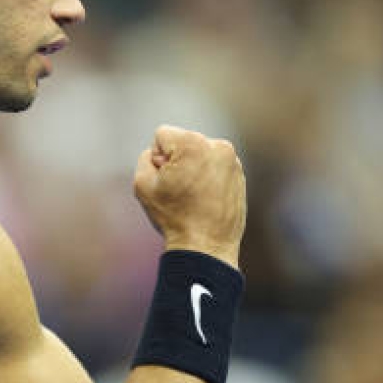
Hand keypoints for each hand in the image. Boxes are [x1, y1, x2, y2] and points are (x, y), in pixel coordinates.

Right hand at [132, 125, 245, 267]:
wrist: (206, 246)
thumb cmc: (173, 216)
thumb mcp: (142, 184)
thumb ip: (145, 158)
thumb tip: (159, 154)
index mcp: (193, 143)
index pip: (162, 136)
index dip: (157, 158)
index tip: (166, 181)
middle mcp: (217, 146)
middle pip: (183, 143)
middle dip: (176, 162)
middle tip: (180, 191)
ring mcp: (232, 161)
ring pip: (199, 155)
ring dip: (192, 170)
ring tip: (193, 197)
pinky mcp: (240, 175)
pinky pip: (214, 167)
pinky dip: (207, 178)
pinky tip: (205, 200)